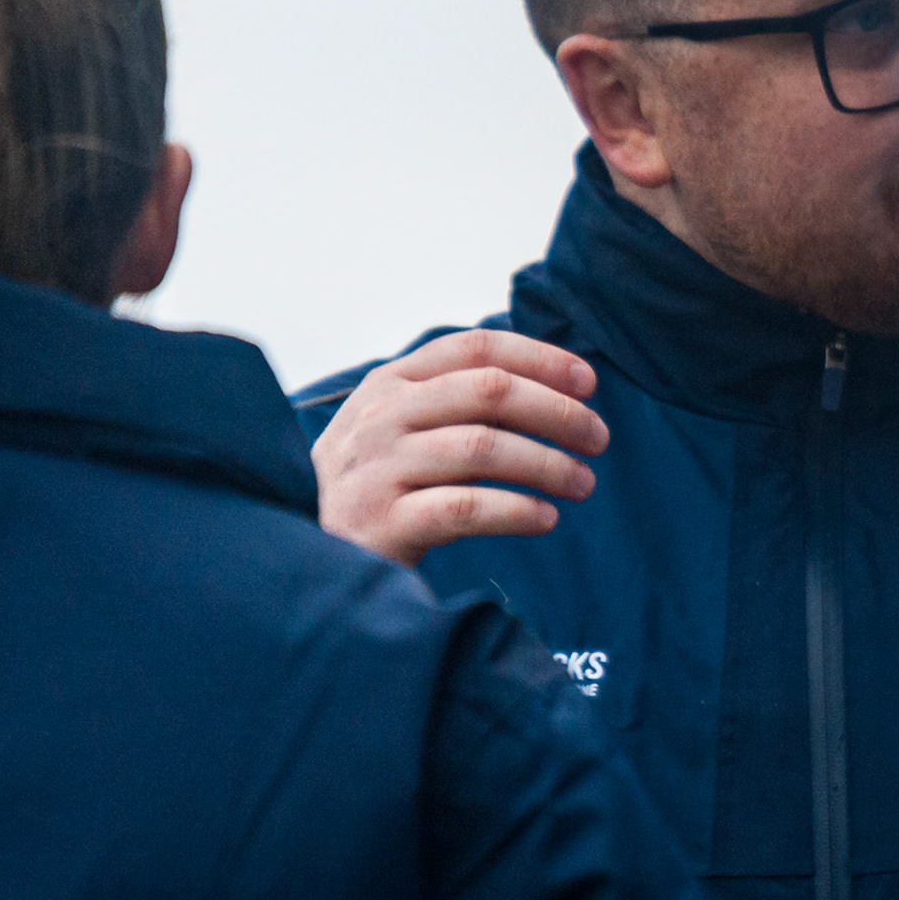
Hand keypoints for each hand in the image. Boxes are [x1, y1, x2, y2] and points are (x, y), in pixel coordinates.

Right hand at [311, 330, 607, 567]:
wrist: (299, 551)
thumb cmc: (369, 484)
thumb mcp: (395, 425)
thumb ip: (454, 397)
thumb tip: (549, 383)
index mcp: (391, 382)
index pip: (477, 347)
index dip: (541, 358)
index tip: (590, 382)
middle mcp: (383, 416)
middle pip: (490, 392)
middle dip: (558, 411)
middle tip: (599, 438)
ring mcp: (380, 468)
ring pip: (484, 448)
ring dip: (548, 464)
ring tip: (584, 483)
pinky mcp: (382, 524)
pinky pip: (466, 508)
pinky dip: (516, 510)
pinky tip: (546, 518)